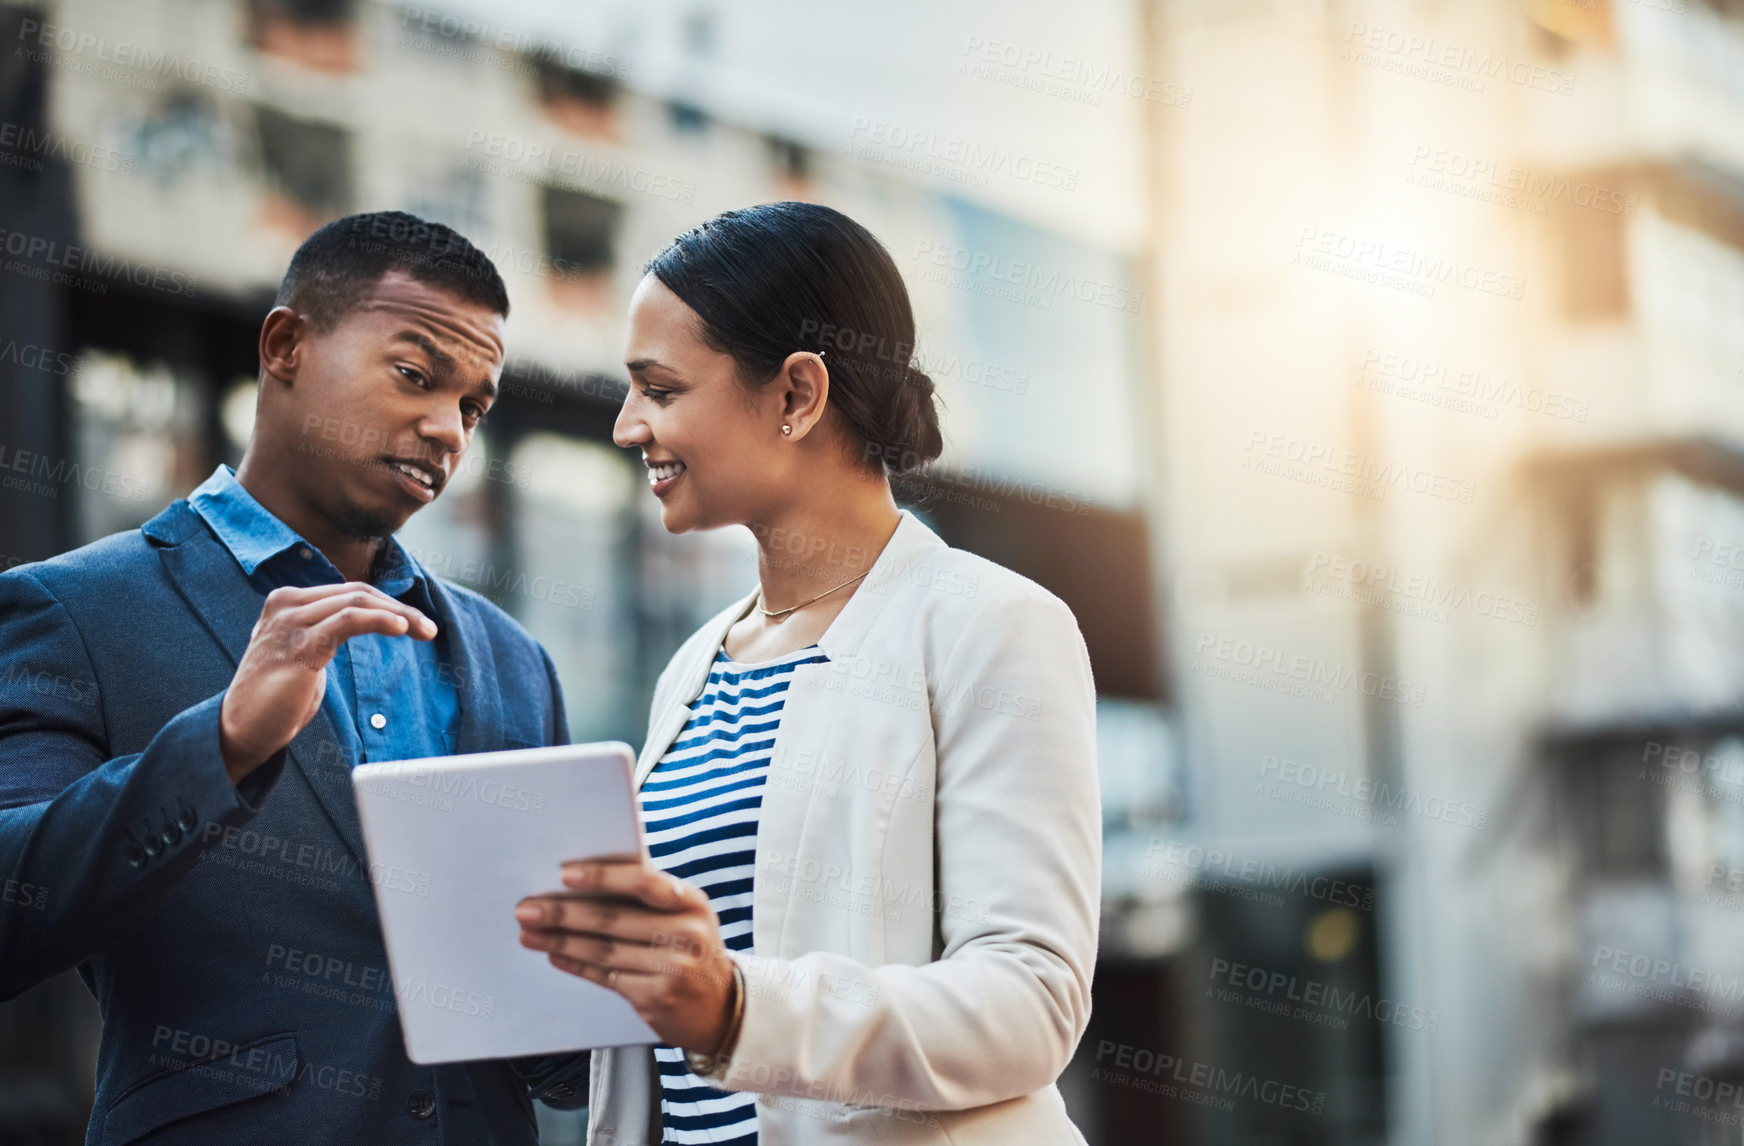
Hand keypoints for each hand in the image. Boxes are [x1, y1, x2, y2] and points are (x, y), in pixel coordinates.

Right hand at [219, 582, 436, 782]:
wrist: (241, 731)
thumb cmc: (276, 696)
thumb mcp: (303, 652)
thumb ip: (325, 631)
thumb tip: (361, 619)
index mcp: (288, 601)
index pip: (348, 592)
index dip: (386, 604)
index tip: (415, 623)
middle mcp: (286, 604)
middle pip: (357, 593)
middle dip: (399, 608)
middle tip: (429, 629)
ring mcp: (290, 622)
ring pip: (357, 602)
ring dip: (399, 615)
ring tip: (426, 631)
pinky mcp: (298, 645)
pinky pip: (348, 621)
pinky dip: (380, 620)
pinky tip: (401, 629)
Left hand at [515, 858, 738, 1056]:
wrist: (722, 1007)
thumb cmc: (691, 949)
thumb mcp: (686, 916)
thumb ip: (649, 897)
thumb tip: (584, 880)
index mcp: (692, 902)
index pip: (645, 882)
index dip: (603, 877)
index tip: (565, 874)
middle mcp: (687, 934)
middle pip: (613, 919)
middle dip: (563, 913)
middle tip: (526, 909)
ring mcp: (673, 970)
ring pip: (603, 951)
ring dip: (560, 941)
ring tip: (530, 933)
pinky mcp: (657, 999)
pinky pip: (606, 978)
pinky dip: (576, 965)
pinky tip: (554, 956)